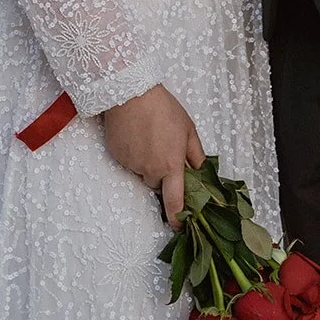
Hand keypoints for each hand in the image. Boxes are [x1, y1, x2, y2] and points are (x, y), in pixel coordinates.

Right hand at [103, 84, 204, 227]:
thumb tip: (202, 173)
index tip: (180, 226)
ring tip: (149, 136)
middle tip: (163, 148)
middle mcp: (150, 170)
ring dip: (147, 162)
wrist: (132, 93)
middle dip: (162, 173)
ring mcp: (132, 165)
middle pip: (158, 183)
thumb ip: (196, 155)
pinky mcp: (118, 157)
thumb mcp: (188, 129)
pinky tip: (136, 135)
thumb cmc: (164, 108)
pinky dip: (133, 154)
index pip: (175, 202)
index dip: (178, 218)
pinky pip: (128, 162)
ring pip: (142, 172)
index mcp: (171, 165)